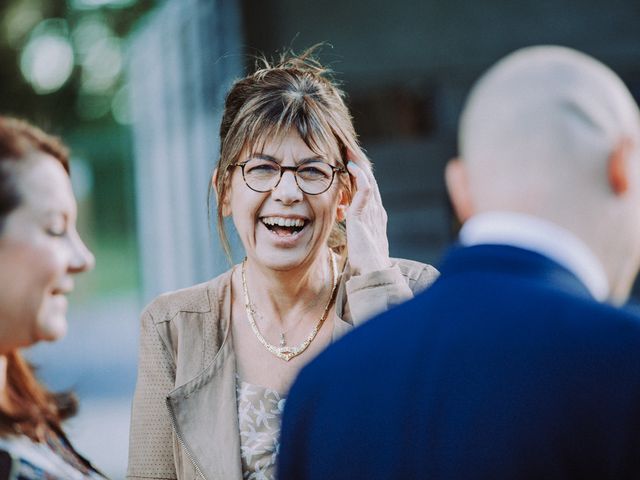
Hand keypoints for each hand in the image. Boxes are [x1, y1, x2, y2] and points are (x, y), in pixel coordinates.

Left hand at [345, 148, 391, 274]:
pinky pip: (366, 190)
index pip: (368, 191)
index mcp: (375, 217)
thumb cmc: (365, 263)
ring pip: (368, 181)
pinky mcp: (365, 215)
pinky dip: (360, 176)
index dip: (360, 177)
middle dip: (359, 166)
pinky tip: (351, 167)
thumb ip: (354, 232)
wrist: (373, 272)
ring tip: (349, 152)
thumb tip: (345, 228)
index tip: (350, 165)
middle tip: (348, 151)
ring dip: (359, 165)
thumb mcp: (359, 243)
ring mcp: (373, 212)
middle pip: (370, 181)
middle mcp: (377, 211)